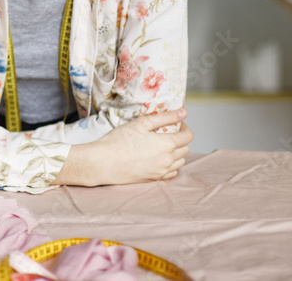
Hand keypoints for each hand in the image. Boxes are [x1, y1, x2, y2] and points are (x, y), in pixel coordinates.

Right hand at [55, 108, 192, 185]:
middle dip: (180, 139)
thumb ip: (165, 117)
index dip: (184, 127)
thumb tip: (184, 112)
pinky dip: (171, 165)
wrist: (104, 162)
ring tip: (162, 146)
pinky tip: (159, 159)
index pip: (188, 136)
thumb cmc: (119, 140)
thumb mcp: (141, 123)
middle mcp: (168, 160)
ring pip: (180, 162)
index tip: (176, 123)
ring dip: (177, 153)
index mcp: (167, 144)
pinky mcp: (154, 179)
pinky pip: (172, 173)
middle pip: (185, 149)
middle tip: (167, 133)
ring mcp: (162, 171)